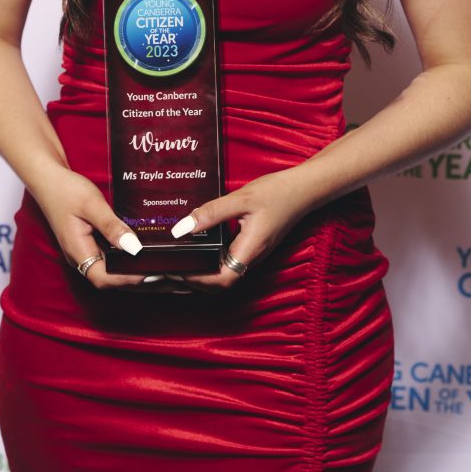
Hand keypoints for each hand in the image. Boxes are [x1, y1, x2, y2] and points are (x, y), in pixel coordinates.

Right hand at [34, 166, 185, 293]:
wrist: (48, 179)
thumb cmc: (66, 190)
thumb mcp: (91, 204)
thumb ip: (111, 226)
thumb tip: (134, 248)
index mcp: (78, 252)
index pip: (104, 278)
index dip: (129, 280)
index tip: (155, 274)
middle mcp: (82, 258)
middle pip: (114, 281)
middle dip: (143, 284)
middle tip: (174, 280)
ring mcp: (87, 253)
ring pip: (115, 274)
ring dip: (141, 277)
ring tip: (170, 275)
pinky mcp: (93, 246)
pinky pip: (114, 261)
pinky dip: (132, 264)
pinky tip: (150, 259)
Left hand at [169, 168, 314, 293]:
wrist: (303, 189)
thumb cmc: (277, 192)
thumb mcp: (242, 199)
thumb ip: (212, 213)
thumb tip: (182, 228)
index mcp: (250, 250)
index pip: (221, 280)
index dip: (197, 281)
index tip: (175, 272)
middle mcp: (252, 257)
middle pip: (219, 283)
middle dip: (193, 282)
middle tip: (167, 272)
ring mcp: (252, 253)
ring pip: (223, 274)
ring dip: (200, 274)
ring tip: (176, 264)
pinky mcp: (252, 246)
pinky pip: (228, 261)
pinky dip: (210, 262)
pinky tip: (197, 249)